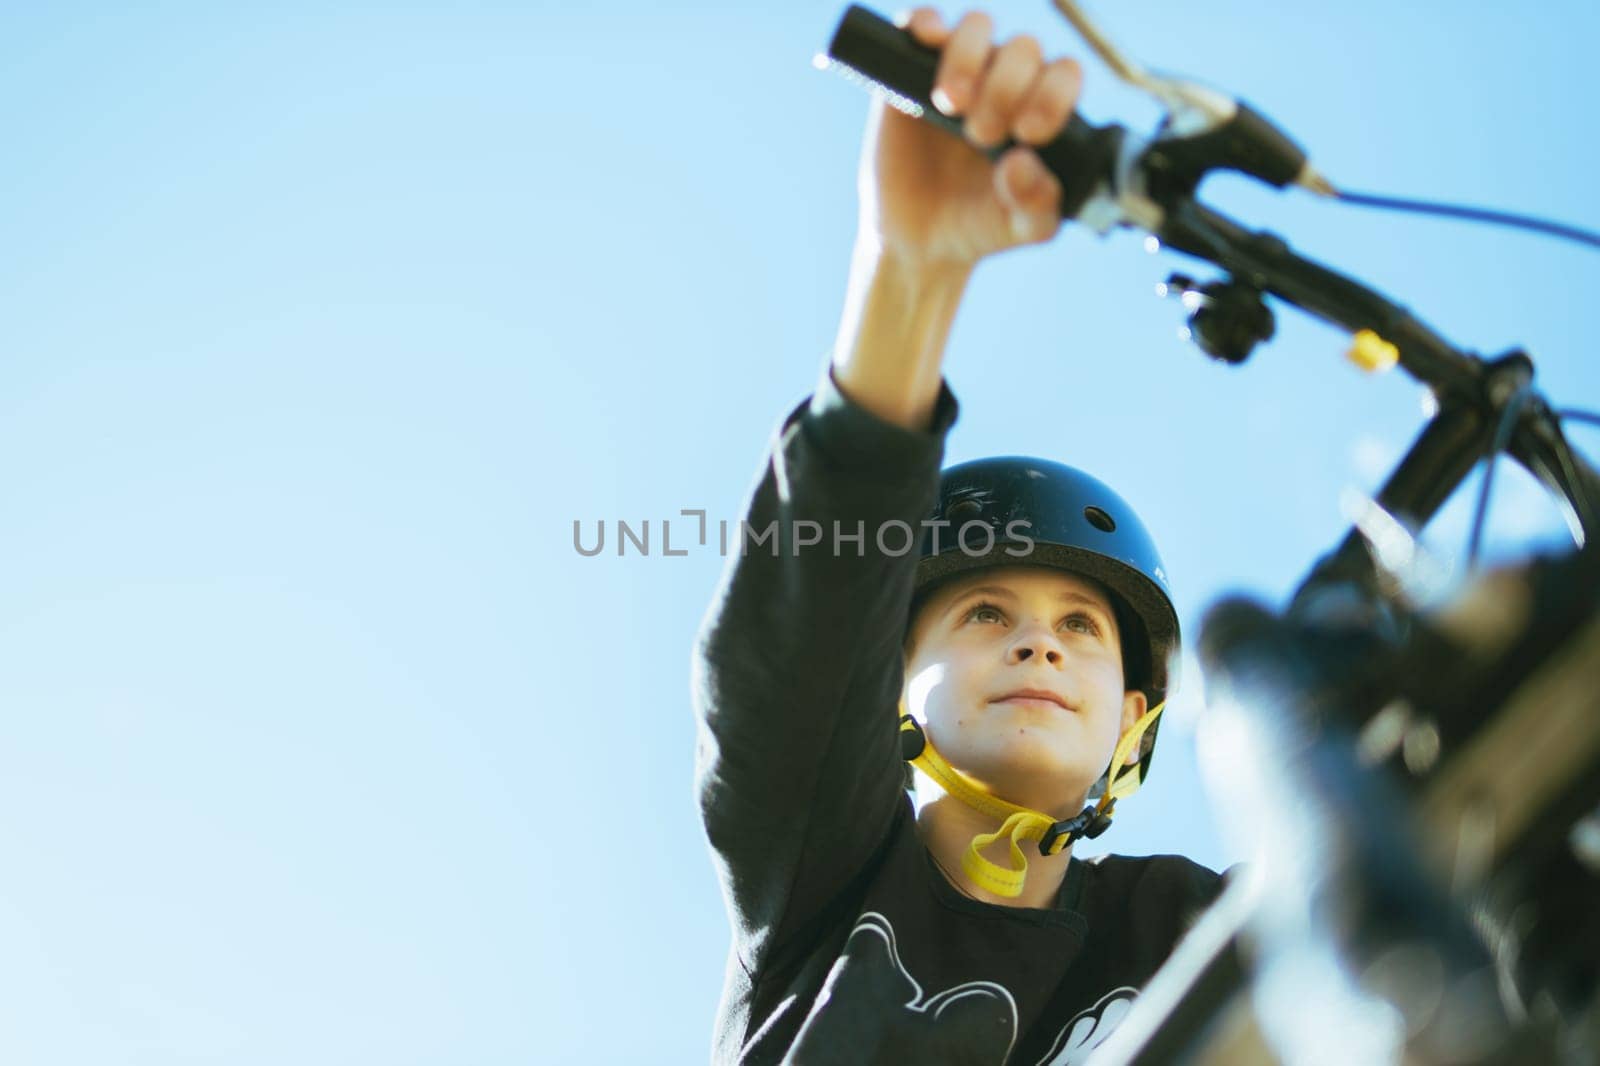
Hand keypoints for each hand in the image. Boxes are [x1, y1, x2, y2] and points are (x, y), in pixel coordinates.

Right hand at [856, 7, 1082, 267]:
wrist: (919, 241)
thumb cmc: (980, 226)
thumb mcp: (1021, 229)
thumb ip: (1038, 205)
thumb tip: (1022, 163)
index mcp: (1042, 108)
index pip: (1064, 73)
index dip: (1053, 94)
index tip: (1027, 134)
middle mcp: (1005, 81)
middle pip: (1023, 48)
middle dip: (1005, 89)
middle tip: (981, 135)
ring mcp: (958, 71)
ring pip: (977, 25)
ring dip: (968, 57)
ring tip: (952, 104)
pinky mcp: (909, 71)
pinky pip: (921, 22)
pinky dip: (925, 23)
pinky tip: (926, 45)